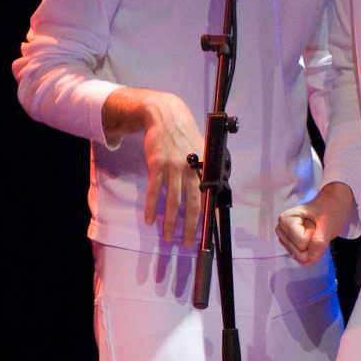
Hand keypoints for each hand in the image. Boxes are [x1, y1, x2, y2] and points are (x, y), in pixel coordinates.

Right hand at [101, 88, 203, 245]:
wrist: (166, 117)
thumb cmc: (185, 135)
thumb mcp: (202, 150)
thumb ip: (205, 171)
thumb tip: (211, 192)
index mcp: (203, 168)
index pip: (208, 197)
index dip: (207, 217)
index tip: (206, 233)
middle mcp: (191, 170)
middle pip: (191, 205)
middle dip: (189, 227)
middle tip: (187, 244)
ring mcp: (173, 168)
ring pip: (173, 202)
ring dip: (169, 223)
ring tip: (167, 237)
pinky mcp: (157, 166)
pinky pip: (154, 191)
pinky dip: (152, 207)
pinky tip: (149, 220)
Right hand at [276, 182, 353, 266]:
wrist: (330, 207)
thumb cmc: (328, 210)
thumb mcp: (327, 223)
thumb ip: (320, 241)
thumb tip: (311, 257)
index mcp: (285, 220)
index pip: (302, 243)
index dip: (314, 236)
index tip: (316, 223)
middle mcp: (281, 230)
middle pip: (300, 253)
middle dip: (313, 243)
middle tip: (316, 228)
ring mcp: (285, 240)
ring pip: (301, 258)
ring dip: (313, 247)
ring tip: (314, 232)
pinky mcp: (291, 247)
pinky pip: (303, 261)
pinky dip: (312, 253)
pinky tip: (312, 239)